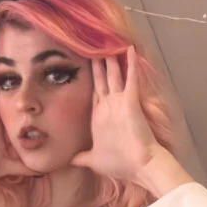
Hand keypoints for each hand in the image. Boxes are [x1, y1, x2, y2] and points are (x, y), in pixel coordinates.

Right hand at [70, 46, 160, 181]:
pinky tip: (129, 48)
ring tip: (108, 42)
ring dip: (110, 58)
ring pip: (113, 75)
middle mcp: (104, 106)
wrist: (138, 164)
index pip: (92, 92)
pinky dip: (131, 63)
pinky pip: (131, 78)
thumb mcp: (94, 161)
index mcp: (95, 117)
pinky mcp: (131, 101)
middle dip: (97, 61)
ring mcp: (117, 103)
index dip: (90, 77)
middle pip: (100, 79)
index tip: (87, 64)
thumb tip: (68, 161)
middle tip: (94, 44)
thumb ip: (80, 158)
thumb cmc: (118, 163)